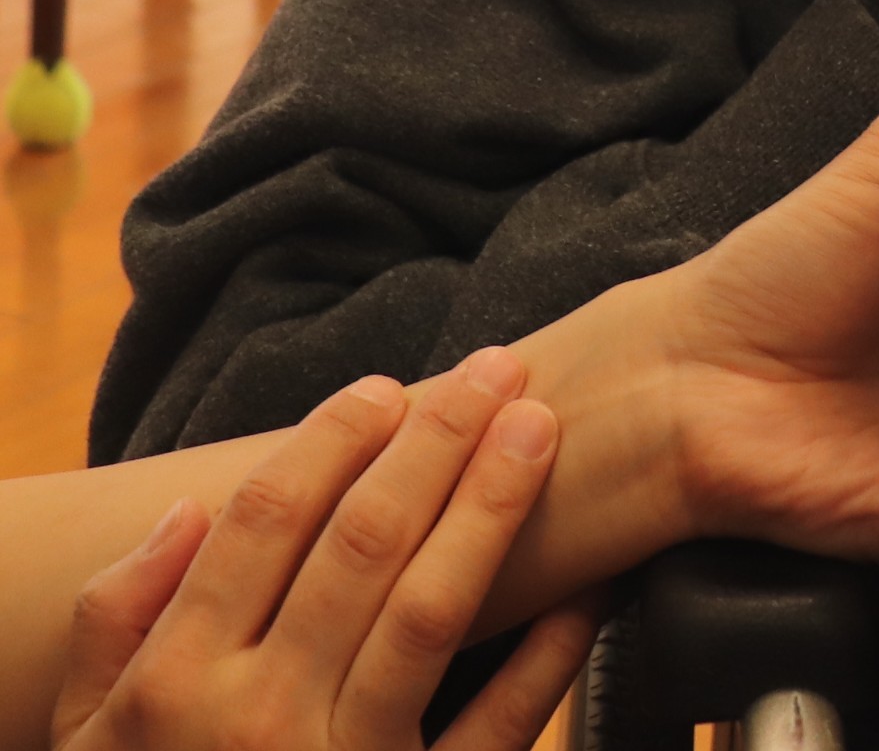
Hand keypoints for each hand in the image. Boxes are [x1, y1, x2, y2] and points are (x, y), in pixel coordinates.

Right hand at [52, 355, 594, 750]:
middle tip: (496, 371)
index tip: (384, 389)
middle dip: (438, 441)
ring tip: (539, 430)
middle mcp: (260, 723)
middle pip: (363, 544)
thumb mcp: (85, 745)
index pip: (266, 523)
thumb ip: (116, 628)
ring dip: (493, 507)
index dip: (332, 440)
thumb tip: (182, 518)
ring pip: (433, 611)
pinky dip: (549, 654)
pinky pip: (494, 731)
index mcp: (176, 690)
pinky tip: (587, 587)